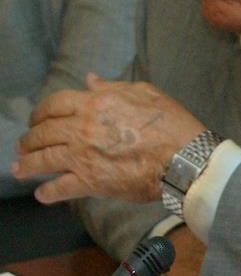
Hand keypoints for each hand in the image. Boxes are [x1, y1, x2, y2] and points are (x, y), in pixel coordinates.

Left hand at [13, 74, 203, 203]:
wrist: (186, 159)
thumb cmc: (172, 125)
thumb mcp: (147, 93)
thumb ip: (114, 87)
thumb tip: (90, 81)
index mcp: (96, 103)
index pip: (55, 104)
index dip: (41, 112)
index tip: (37, 119)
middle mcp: (83, 128)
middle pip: (43, 132)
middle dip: (29, 139)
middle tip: (24, 145)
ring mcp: (83, 156)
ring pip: (43, 159)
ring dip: (28, 164)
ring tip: (20, 169)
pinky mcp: (91, 181)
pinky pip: (60, 188)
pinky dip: (48, 192)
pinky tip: (42, 195)